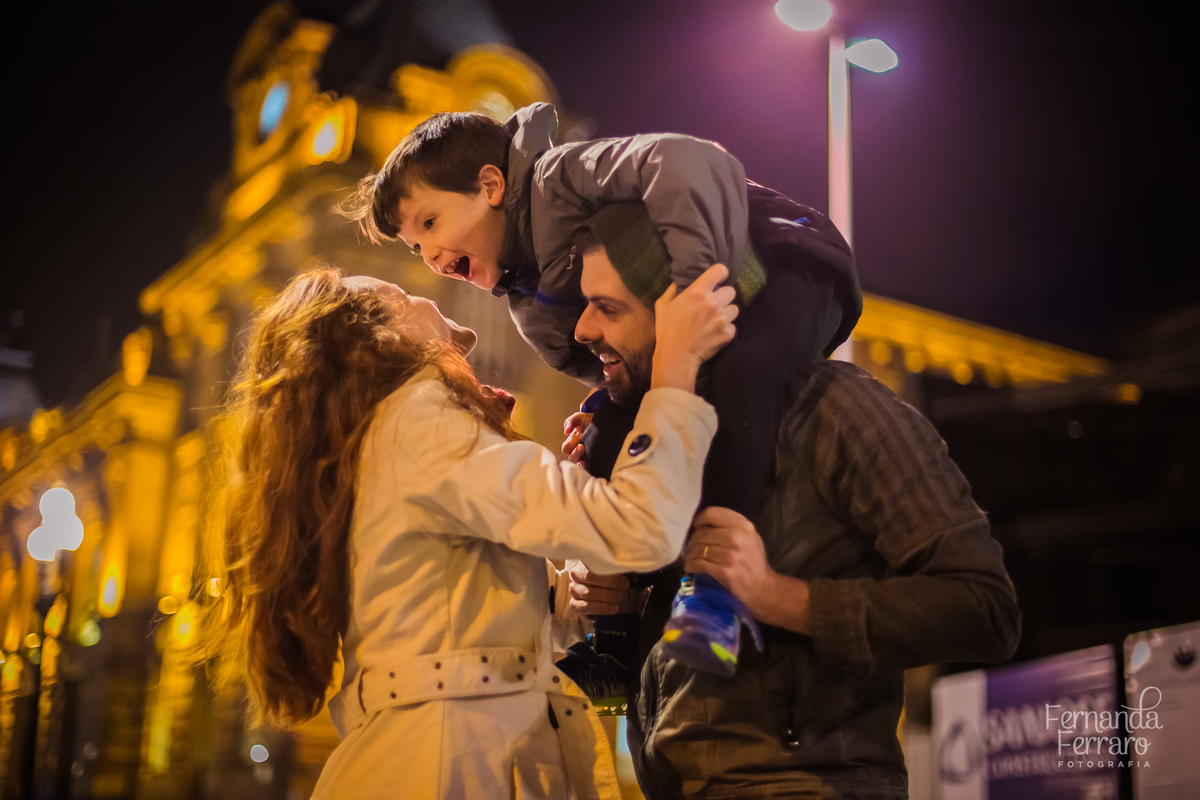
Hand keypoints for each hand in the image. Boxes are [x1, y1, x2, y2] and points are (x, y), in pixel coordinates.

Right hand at [561, 411, 591, 463]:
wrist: (604, 422)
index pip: (566, 448)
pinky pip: (590, 467)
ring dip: (582, 459)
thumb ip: (570, 421)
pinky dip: (590, 466)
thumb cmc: (589, 420)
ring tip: (588, 451)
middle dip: (576, 452)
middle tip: (583, 445)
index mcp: (571, 442)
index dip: (571, 444)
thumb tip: (566, 431)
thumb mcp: (579, 417)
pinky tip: (593, 461)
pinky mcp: (594, 459)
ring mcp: (585, 456)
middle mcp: (577, 450)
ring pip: (580, 463)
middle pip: (572, 458)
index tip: (580, 436)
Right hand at [568, 562, 638, 616]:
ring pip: (588, 592)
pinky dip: (602, 609)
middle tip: (626, 588)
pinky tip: (614, 608)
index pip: (594, 562)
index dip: (610, 570)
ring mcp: (574, 590)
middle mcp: (576, 574)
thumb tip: (631, 564)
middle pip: (589, 577)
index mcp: (586, 561)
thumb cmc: (616, 581)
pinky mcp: (574, 605)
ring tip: (622, 598)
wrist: (611, 598)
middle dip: (610, 584)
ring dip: (608, 597)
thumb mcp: (619, 571)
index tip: (626, 578)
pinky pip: (585, 607)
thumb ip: (621, 567)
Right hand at [651, 264, 738, 392]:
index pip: (720, 270)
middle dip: (723, 297)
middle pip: (731, 291)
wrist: (676, 356)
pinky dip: (725, 329)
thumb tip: (677, 284)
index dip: (720, 274)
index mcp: (697, 292)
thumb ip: (671, 291)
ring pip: (734, 309)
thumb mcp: (662, 306)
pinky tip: (714, 333)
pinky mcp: (727, 333)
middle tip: (714, 306)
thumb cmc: (667, 330)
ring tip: (715, 321)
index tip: (717, 281)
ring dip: (726, 313)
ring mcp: (722, 318)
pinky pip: (732, 326)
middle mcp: (713, 302)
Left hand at [684, 507, 810, 633]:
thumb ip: (730, 525)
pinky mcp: (724, 572)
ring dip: (689, 554)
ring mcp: (730, 555)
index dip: (699, 520)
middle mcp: (737, 537)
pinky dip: (691, 565)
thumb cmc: (753, 561)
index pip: (711, 513)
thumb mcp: (749, 536)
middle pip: (701, 532)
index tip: (697, 527)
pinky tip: (692, 567)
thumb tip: (702, 522)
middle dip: (692, 541)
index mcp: (743, 525)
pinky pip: (698, 563)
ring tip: (691, 558)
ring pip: (697, 548)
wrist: (762, 588)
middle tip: (691, 548)